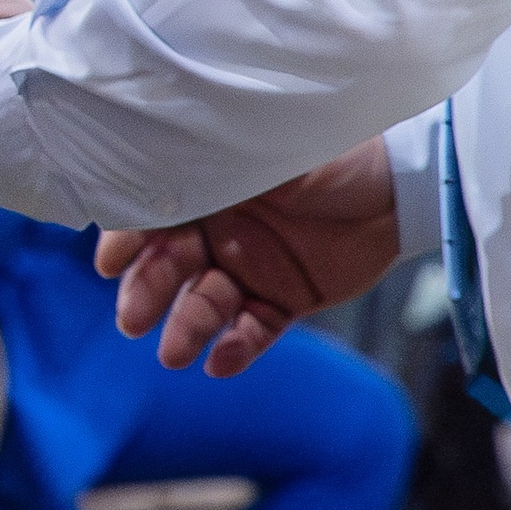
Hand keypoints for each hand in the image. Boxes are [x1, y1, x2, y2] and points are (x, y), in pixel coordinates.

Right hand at [92, 141, 399, 375]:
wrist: (401, 184)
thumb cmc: (330, 150)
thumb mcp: (267, 147)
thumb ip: (216, 162)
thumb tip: (159, 162)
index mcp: (205, 189)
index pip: (152, 218)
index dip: (128, 240)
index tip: (109, 263)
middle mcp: (216, 232)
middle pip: (169, 268)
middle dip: (147, 293)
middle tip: (132, 319)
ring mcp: (248, 269)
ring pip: (205, 305)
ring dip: (186, 328)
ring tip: (174, 353)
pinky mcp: (283, 300)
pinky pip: (253, 330)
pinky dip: (236, 348)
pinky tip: (221, 362)